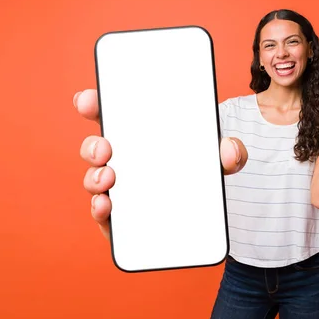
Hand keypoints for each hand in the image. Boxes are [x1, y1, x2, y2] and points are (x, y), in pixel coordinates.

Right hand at [73, 89, 246, 240]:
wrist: (204, 214)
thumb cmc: (200, 171)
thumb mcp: (218, 157)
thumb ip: (230, 152)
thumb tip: (230, 151)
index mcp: (139, 135)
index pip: (110, 114)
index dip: (92, 103)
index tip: (88, 101)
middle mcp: (122, 160)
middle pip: (96, 147)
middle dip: (94, 145)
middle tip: (106, 148)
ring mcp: (118, 189)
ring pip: (95, 179)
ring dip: (95, 177)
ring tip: (109, 178)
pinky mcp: (119, 218)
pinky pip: (102, 212)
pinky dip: (99, 209)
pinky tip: (106, 206)